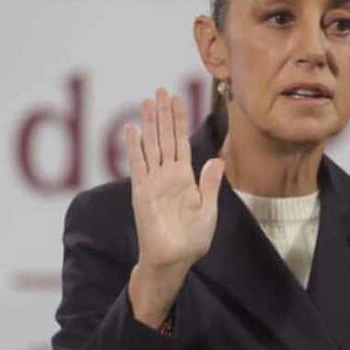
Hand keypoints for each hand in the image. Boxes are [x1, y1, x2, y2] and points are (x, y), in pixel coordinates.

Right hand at [124, 88, 224, 326]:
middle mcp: (168, 175)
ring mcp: (153, 181)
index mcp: (186, 178)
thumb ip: (209, 185)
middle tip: (160, 89)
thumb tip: (216, 160)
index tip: (177, 98)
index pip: (181, 142)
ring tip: (147, 100)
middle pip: (165, 137)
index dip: (179, 120)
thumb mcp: (208, 211)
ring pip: (151, 145)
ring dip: (149, 123)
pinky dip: (134, 147)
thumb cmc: (192, 240)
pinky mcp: (142, 191)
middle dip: (163, 114)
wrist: (173, 260)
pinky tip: (132, 129)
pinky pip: (137, 164)